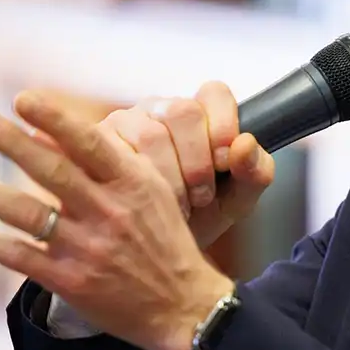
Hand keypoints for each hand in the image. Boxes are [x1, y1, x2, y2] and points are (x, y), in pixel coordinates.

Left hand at [0, 90, 236, 349]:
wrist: (183, 307)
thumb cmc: (165, 240)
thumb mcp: (154, 192)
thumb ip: (111, 161)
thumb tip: (57, 130)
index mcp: (133, 185)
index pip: (90, 144)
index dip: (56, 120)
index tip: (23, 98)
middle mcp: (109, 213)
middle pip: (52, 172)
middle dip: (11, 143)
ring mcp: (88, 248)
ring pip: (27, 213)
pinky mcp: (70, 281)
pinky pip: (20, 257)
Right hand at [103, 82, 274, 249]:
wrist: (153, 256)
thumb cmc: (197, 220)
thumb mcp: (233, 202)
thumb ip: (254, 174)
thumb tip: (246, 144)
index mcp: (198, 115)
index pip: (214, 93)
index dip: (224, 124)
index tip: (225, 162)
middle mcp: (159, 110)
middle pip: (182, 111)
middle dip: (197, 159)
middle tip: (202, 195)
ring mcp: (124, 123)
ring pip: (150, 134)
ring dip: (170, 178)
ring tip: (178, 208)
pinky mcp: (95, 143)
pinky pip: (117, 153)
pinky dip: (138, 184)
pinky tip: (146, 206)